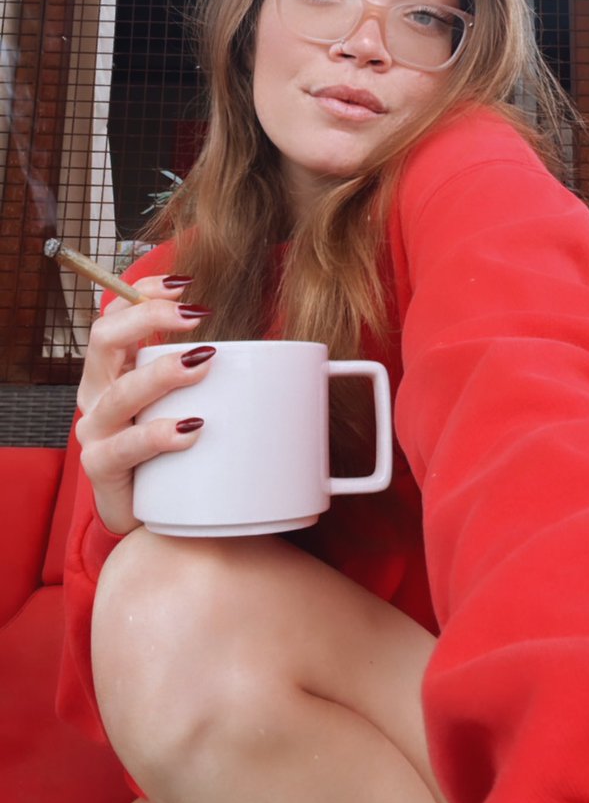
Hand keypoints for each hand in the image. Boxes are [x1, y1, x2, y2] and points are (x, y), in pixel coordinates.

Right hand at [75, 276, 214, 535]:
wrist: (150, 518)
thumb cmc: (172, 452)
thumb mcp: (187, 402)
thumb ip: (212, 372)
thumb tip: (277, 345)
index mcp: (115, 369)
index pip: (116, 314)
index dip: (143, 292)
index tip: (183, 284)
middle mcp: (97, 394)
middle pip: (105, 339)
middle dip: (148, 318)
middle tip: (196, 316)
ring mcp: (97, 432)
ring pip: (119, 392)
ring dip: (161, 373)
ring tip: (202, 363)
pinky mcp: (102, 470)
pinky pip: (124, 448)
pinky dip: (158, 436)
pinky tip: (189, 429)